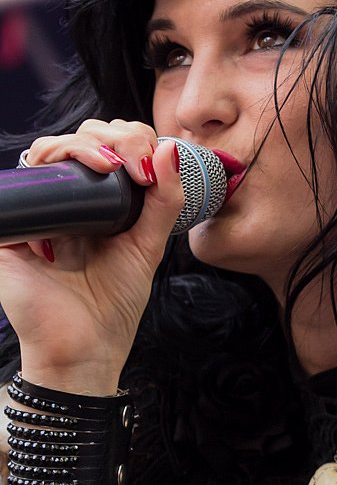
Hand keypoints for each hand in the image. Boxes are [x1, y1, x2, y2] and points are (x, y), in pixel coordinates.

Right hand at [0, 120, 183, 392]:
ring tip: (108, 167)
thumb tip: (171, 150)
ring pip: (47, 150)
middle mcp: (64, 199)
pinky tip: (74, 190)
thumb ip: (164, 200)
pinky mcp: (9, 229)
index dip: (131, 138)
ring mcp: (36, 211)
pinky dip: (45, 177)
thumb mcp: (148, 246)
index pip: (109, 144)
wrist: (85, 348)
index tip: (153, 165)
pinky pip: (18, 187)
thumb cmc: (114, 304)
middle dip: (113, 136)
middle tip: (135, 166)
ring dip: (81, 146)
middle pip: (79, 137)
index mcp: (97, 200)